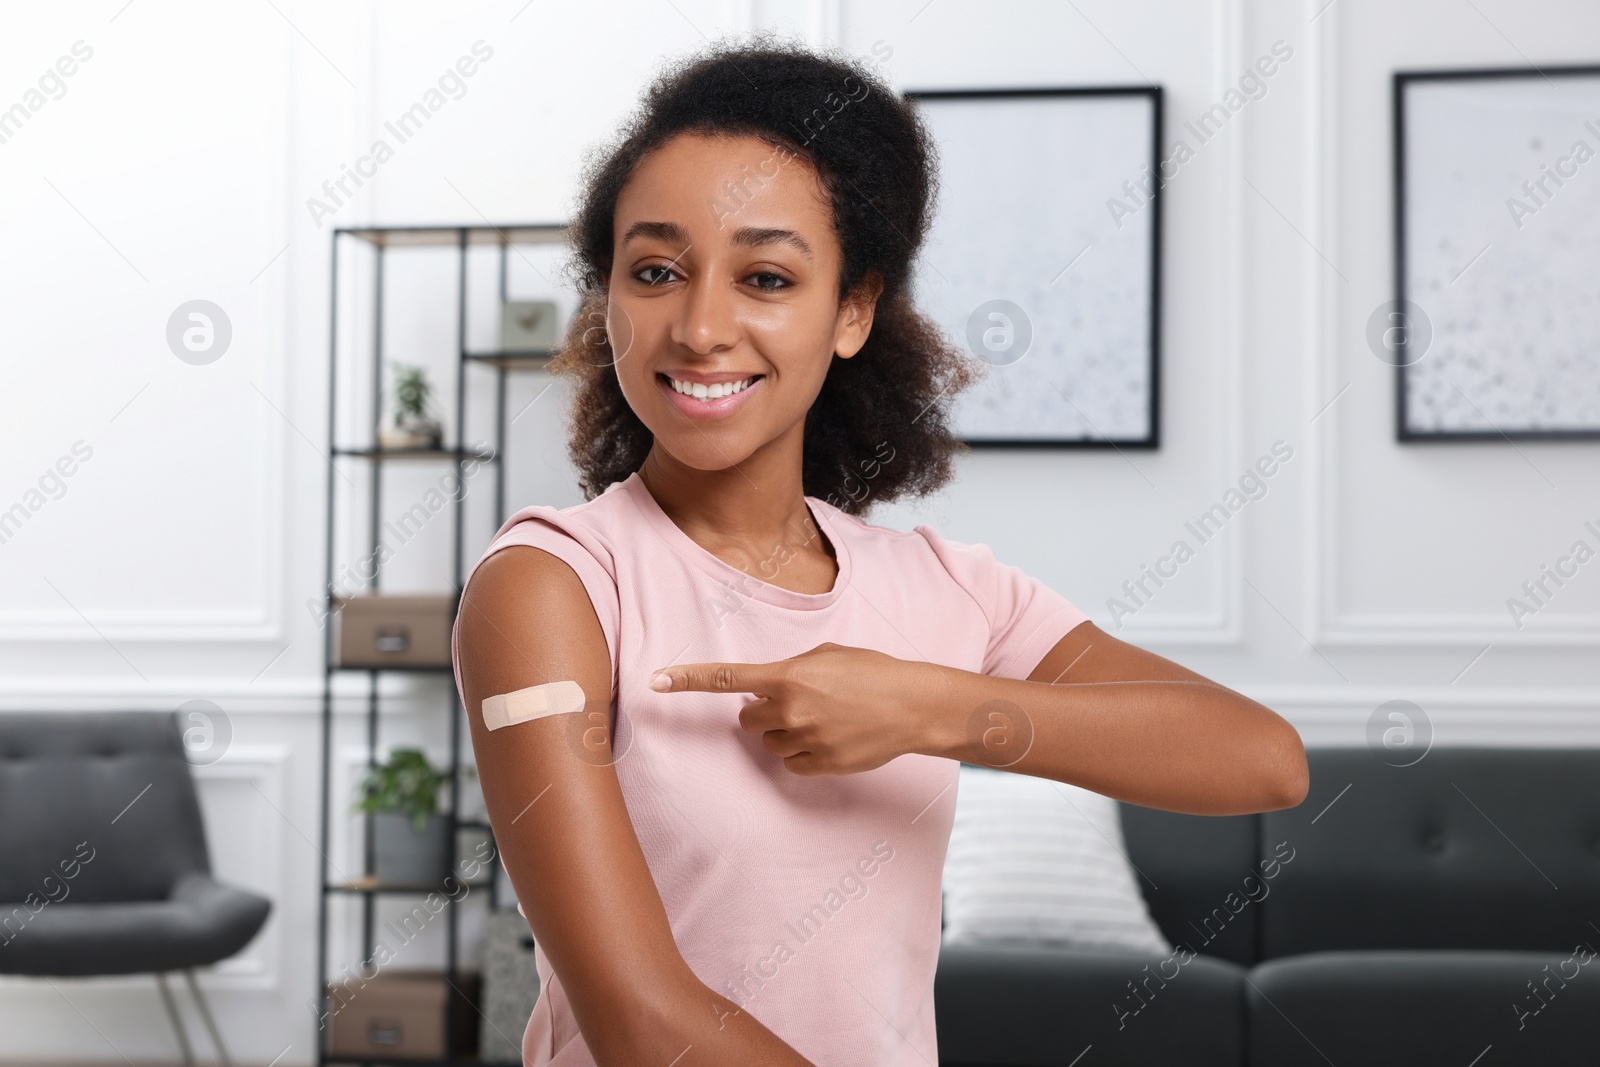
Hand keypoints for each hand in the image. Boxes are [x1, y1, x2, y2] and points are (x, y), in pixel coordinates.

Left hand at [649, 642, 941, 775]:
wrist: (912, 705)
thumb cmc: (872, 672)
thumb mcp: (827, 656)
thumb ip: (789, 671)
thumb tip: (765, 692)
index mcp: (787, 676)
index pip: (726, 680)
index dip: (687, 680)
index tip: (657, 681)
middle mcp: (790, 710)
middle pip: (747, 721)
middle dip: (762, 713)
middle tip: (794, 703)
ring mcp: (805, 740)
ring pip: (771, 744)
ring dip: (786, 733)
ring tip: (823, 719)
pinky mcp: (821, 765)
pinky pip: (793, 763)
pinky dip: (805, 753)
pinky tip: (831, 738)